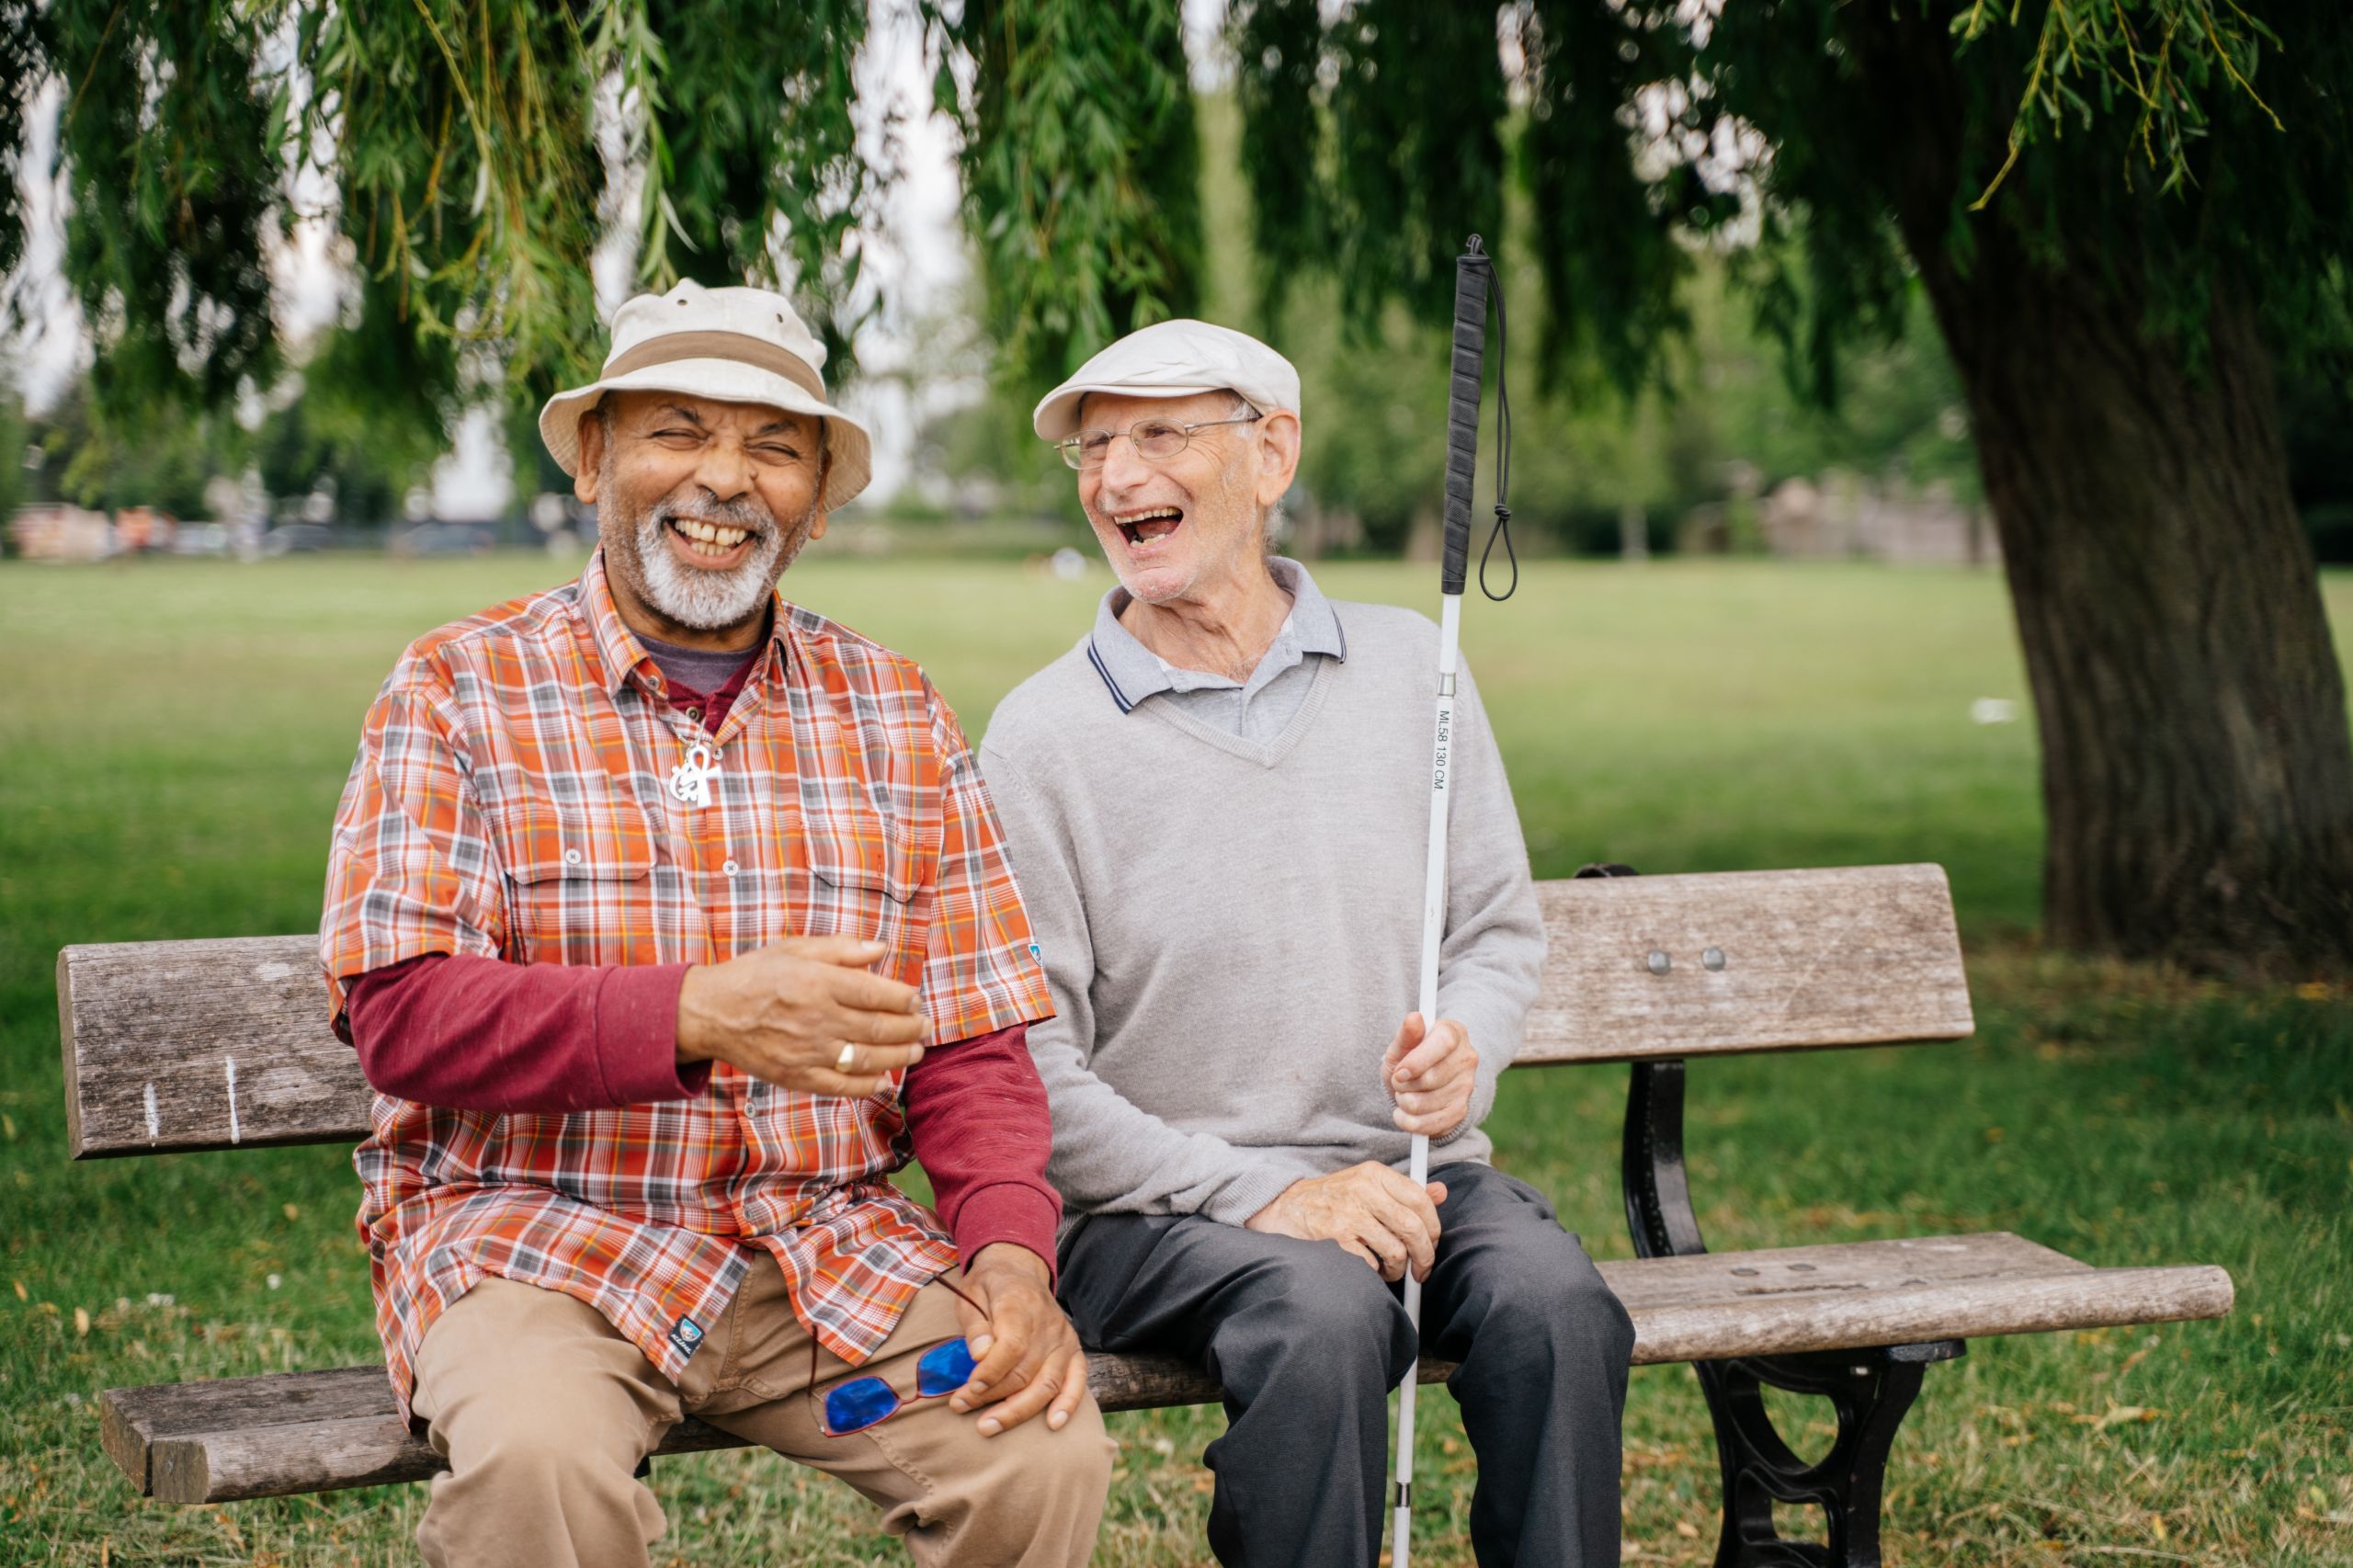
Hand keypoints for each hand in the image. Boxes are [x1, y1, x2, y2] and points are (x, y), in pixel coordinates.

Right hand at [675, 935, 926, 1095]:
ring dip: (898, 1057)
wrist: (710, 1012)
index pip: (877, 993)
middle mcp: (817, 1017)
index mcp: (818, 982)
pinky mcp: (795, 1075)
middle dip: (910, 1029)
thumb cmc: (755, 975)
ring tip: (915, 1052)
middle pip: (878, 1028)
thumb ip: (841, 948)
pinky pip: (839, 1085)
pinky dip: (866, 1086)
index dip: (904, 998)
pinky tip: (884, 1081)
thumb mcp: (795, 948)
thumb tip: (882, 948)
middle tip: (925, 1026)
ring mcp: (807, 1050)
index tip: (916, 999)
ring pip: (866, 1058)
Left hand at [945, 1244, 1090, 1436]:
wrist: (1020, 1271)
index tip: (967, 1390)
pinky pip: (1077, 1380)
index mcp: (1021, 1305)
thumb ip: (975, 1325)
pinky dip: (1067, 1404)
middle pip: (1026, 1371)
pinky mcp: (1074, 1351)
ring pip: (1047, 1383)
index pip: (1012, 1346)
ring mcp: (1064, 1339)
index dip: (990, 1373)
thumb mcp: (971, 1294)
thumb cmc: (990, 1287)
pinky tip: (1053, 1424)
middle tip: (961, 1407)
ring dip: (1018, 1411)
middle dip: (992, 1397)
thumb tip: (980, 1356)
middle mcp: (1048, 1324)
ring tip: (989, 1427)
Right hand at [1245, 1163, 1448, 1282]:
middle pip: (1413, 1228)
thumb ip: (1404, 1190)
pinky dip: (1375, 1273)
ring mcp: (1348, 1215)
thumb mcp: (1367, 1184)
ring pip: (1396, 1251)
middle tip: (1422, 1269)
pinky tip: (1370, 1269)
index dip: (1434, 1227)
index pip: (1420, 1199)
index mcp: (1374, 1174)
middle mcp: (1363, 1190)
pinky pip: (1372, 1265)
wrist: (1285, 1208)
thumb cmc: (1332, 1199)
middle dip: (1424, 1255)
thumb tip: (1441, 1192)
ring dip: (1398, 1269)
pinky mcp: (1335, 1240)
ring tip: (1390, 1269)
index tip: (1433, 1243)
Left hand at [1383, 1013, 1477, 1139]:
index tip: (1399, 1072)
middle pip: (1433, 1077)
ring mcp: (1467, 1086)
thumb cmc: (1408, 1058)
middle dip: (1404, 1084)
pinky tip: (1404, 1113)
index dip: (1418, 1061)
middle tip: (1398, 1081)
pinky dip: (1409, 1122)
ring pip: (1428, 1103)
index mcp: (1454, 1033)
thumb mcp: (1401, 1044)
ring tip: (1404, 1094)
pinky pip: (1431, 1124)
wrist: (1418, 1084)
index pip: (1444, 1043)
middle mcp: (1467, 1058)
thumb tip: (1413, 1017)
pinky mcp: (1461, 1111)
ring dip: (1405, 1102)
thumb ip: (1406, 1034)